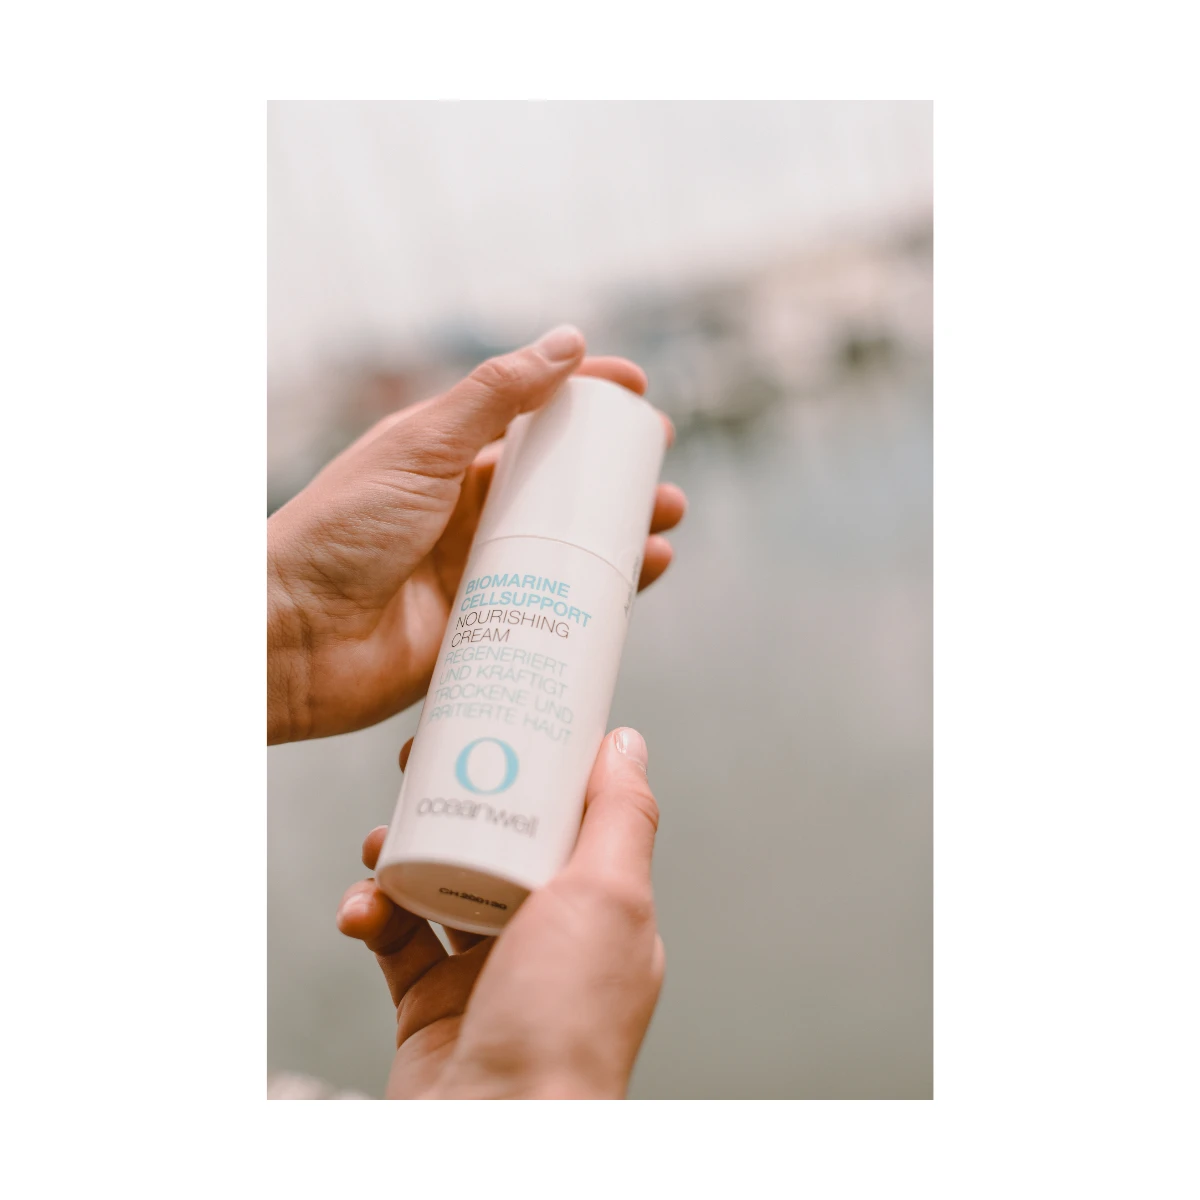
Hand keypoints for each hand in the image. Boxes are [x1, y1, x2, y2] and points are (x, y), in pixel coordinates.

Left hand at [268, 326, 686, 742]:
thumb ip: (493, 396)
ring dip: (619, 530)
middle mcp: (466, 509)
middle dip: (613, 470)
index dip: (584, 397)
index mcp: (447, 455)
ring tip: (666, 517)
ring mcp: (478, 569)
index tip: (637, 388)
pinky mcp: (487, 625)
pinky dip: (602, 590)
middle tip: (659, 463)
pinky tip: (642, 577)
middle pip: (558, 482)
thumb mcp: (419, 447)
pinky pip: (556, 604)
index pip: (529, 413)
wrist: (291, 638)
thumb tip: (565, 343)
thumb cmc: (339, 531)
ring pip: (566, 543)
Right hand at [337, 727, 663, 1098]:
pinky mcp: (431, 1001)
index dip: (532, 765)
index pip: (568, 816)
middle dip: (454, 800)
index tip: (495, 725)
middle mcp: (548, 937)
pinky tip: (363, 909)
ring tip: (381, 844)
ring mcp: (488, 969)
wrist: (492, 1138)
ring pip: (439, 882)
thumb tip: (625, 743)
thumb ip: (621, 816)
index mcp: (601, 908)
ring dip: (401, 855)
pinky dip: (372, 914)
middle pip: (497, 840)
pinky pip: (396, 936)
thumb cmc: (562, 1032)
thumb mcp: (609, 898)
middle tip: (418, 766)